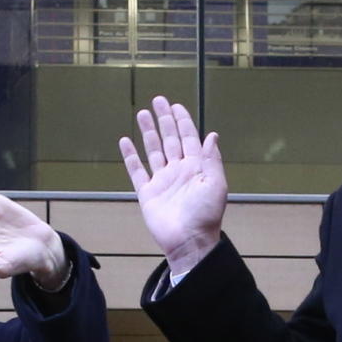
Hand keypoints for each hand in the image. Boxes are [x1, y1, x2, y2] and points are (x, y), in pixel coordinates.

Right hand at [118, 96, 228, 280]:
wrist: (188, 241)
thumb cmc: (205, 215)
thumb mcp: (215, 184)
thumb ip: (211, 159)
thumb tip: (212, 135)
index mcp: (196, 167)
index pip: (189, 137)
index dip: (183, 121)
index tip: (176, 105)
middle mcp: (178, 170)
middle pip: (170, 139)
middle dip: (164, 120)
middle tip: (158, 100)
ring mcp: (162, 180)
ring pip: (153, 150)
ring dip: (148, 132)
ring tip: (142, 114)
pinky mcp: (148, 192)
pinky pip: (137, 171)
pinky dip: (131, 156)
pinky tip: (126, 141)